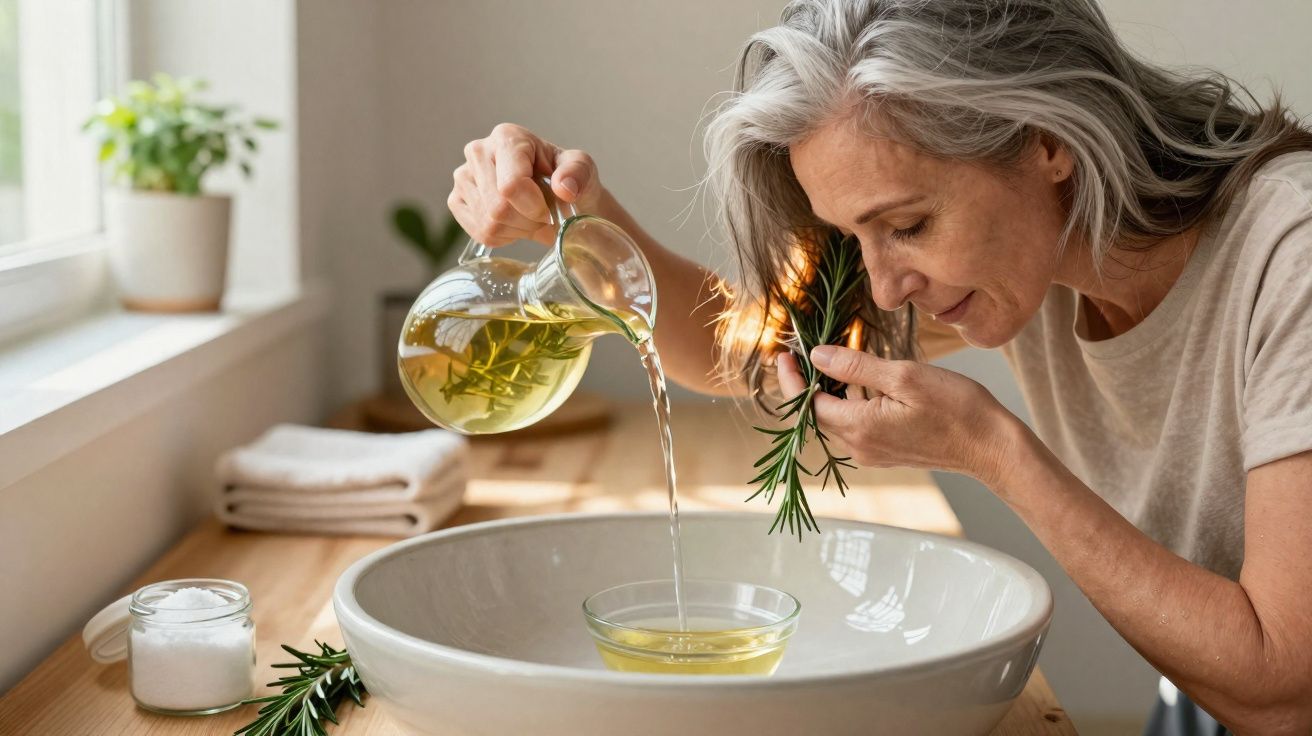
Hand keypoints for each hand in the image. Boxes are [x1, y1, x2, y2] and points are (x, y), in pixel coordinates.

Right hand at [448, 123, 603, 246]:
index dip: (533, 208)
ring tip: (530, 216)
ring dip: (518, 230)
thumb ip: (578, 174)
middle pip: (498, 208)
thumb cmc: (566, 178)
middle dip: (528, 221)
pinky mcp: (456, 200)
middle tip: (543, 217)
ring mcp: (463, 176)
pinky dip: (503, 236)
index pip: (511, 185)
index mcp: (507, 137)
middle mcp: (478, 151)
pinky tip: (514, 222)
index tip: (549, 211)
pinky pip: (480, 232)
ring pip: (489, 223)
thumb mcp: (583, 170)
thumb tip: (564, 188)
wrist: (554, 193)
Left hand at [776, 345, 1017, 485]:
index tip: (784, 354)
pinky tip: (861, 381)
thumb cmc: (955, 407)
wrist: (990, 446)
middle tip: (802, 352)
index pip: (807, 405)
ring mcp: (872, 452)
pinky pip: (855, 426)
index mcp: (858, 428)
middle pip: (817, 414)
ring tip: (831, 360)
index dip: (792, 379)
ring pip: (836, 419)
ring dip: (829, 391)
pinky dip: (849, 402)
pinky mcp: (886, 451)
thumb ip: (855, 368)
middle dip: (806, 384)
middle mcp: (859, 447)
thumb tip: (817, 355)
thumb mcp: (903, 376)